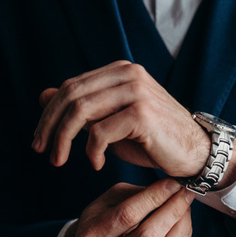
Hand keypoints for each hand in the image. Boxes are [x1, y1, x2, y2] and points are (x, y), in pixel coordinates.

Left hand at [32, 61, 209, 176]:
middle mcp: (129, 75)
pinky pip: (101, 132)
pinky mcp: (142, 113)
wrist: (195, 153)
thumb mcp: (112, 123)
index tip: (40, 140)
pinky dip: (92, 151)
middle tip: (42, 151)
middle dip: (50, 126)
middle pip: (71, 95)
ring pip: (81, 111)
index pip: (72, 86)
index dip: (49, 113)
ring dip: (64, 140)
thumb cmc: (154, 141)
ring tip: (60, 161)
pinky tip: (97, 164)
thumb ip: (83, 110)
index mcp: (121, 72)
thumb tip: (42, 96)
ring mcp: (137, 91)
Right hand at [60, 179, 193, 236]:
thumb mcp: (105, 201)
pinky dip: (183, 234)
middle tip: (185, 191)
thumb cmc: (99, 222)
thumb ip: (133, 194)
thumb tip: (167, 188)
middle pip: (150, 235)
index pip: (128, 215)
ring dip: (182, 223)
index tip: (172, 183)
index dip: (154, 197)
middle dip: (173, 209)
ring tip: (185, 204)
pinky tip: (183, 219)